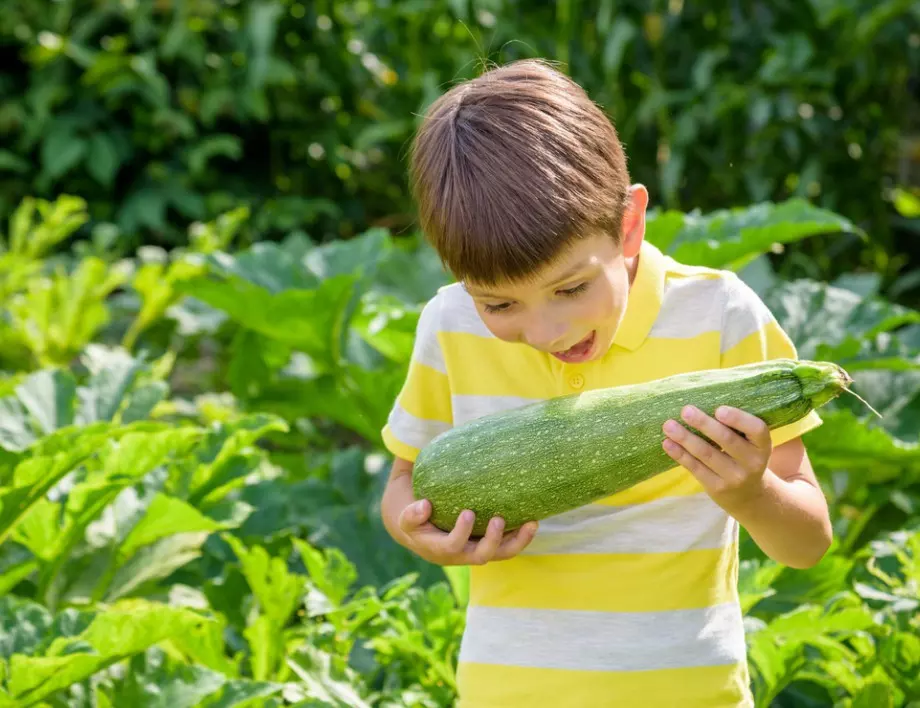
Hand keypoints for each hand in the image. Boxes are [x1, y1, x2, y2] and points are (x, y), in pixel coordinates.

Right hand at [397, 499, 538, 565]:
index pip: (452, 546)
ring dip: (517, 541)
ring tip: (531, 523)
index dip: (461, 532)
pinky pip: (507, 547)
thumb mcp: (406, 518)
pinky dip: (520, 537)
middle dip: (493, 540)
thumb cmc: (414, 521)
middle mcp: (460, 556)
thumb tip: (425, 506)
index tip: (468, 512)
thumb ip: (412, 514)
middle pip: (481, 556)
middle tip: (499, 519)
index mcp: (439, 549)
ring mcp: (475, 553)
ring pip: (500, 555)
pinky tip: (532, 521)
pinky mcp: (486, 547)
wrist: (420, 535)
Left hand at [661, 405, 772, 510]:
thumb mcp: (750, 444)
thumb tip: (700, 401)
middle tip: (686, 410)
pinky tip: (667, 443)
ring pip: (706, 454)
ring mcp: (735, 477)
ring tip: (668, 425)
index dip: (738, 419)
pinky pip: (695, 468)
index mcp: (763, 446)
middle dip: (704, 424)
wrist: (748, 495)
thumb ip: (735, 427)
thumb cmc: (743, 457)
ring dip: (685, 438)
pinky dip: (680, 454)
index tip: (718, 409)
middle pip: (727, 440)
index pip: (757, 429)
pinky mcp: (717, 488)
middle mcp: (752, 462)